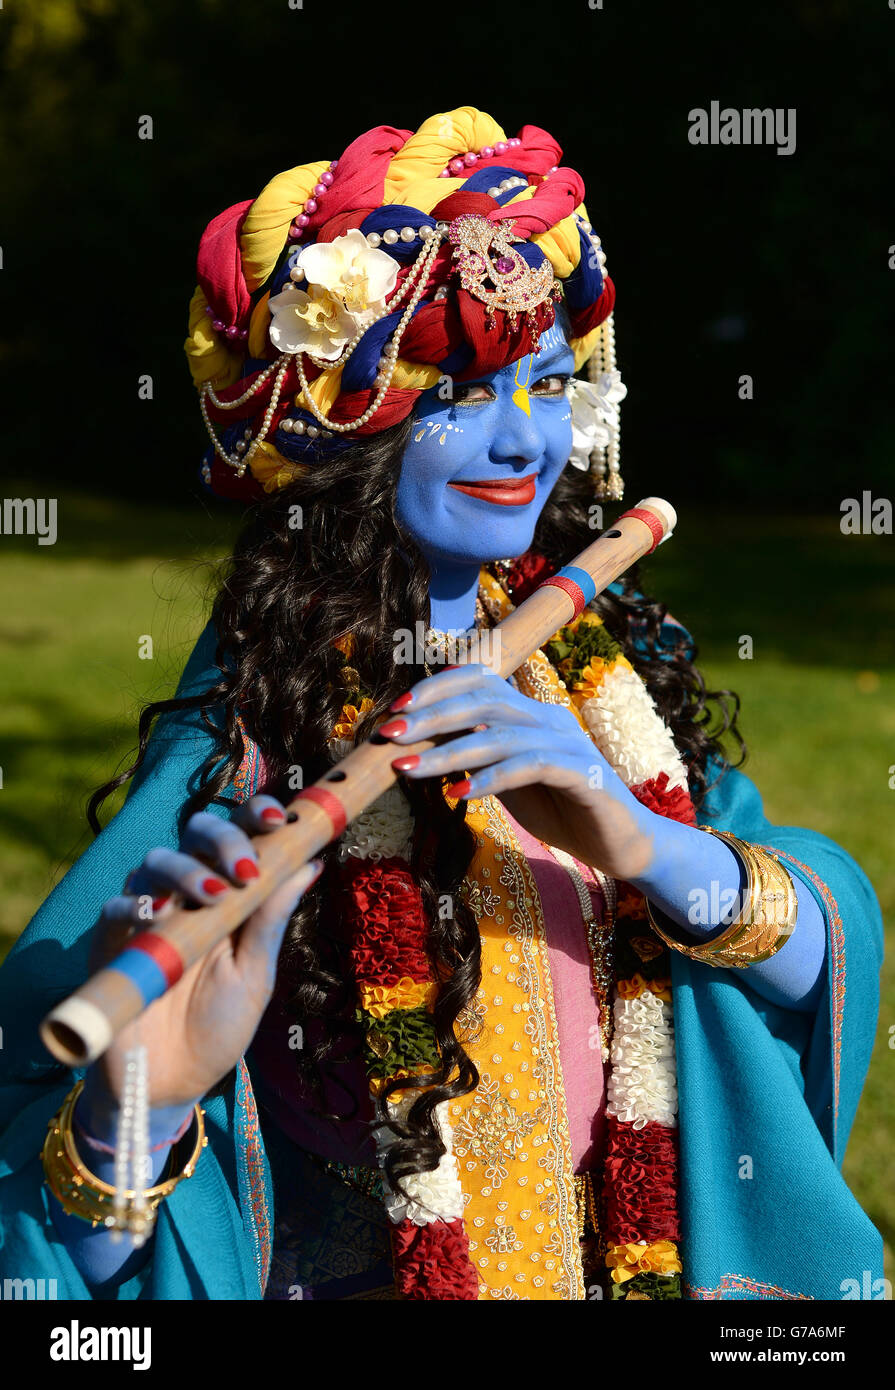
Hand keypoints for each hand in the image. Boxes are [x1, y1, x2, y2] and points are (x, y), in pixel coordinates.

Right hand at [80, 795, 320, 1134]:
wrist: (173, 1085)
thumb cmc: (218, 1027)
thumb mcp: (254, 974)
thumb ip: (271, 918)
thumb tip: (310, 863)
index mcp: (228, 894)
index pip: (239, 835)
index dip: (255, 815)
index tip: (277, 821)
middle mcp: (186, 894)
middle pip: (196, 835)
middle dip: (223, 838)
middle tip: (246, 869)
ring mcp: (147, 916)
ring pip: (155, 862)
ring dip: (185, 870)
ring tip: (213, 896)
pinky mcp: (112, 945)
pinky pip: (115, 909)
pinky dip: (133, 904)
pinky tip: (154, 915)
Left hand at [380, 664, 655, 879]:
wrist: (623, 846)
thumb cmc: (562, 812)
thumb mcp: (509, 783)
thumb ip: (477, 761)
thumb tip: (425, 748)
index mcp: (530, 714)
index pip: (480, 681)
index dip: (436, 688)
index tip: (395, 710)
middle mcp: (548, 719)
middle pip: (484, 700)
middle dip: (431, 716)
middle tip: (390, 735)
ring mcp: (567, 743)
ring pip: (499, 733)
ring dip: (447, 751)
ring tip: (407, 769)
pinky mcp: (582, 774)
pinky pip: (529, 766)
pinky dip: (489, 778)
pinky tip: (458, 794)